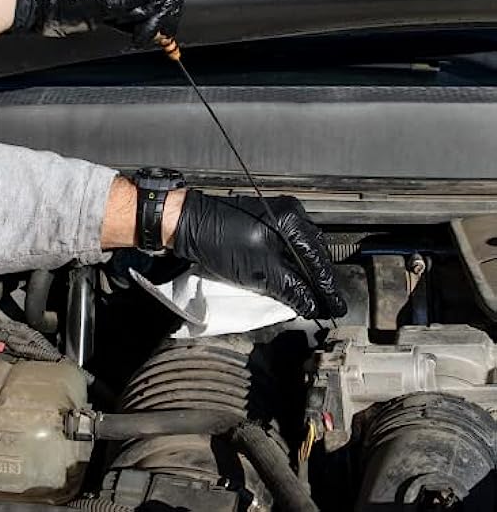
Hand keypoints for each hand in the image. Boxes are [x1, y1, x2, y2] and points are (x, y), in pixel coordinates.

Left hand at [172, 192, 346, 318]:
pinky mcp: (262, 225)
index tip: (335, 308)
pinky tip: (289, 282)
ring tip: (307, 299)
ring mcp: (276, 218)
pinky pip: (285, 249)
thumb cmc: (219, 239)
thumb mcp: (260, 272)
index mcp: (292, 220)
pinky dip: (289, 267)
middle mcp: (289, 215)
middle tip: (322, 307)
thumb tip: (312, 306)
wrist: (188, 224)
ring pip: (299, 253)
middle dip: (317, 282)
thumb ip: (292, 290)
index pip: (318, 261)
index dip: (327, 288)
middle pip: (313, 255)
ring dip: (303, 276)